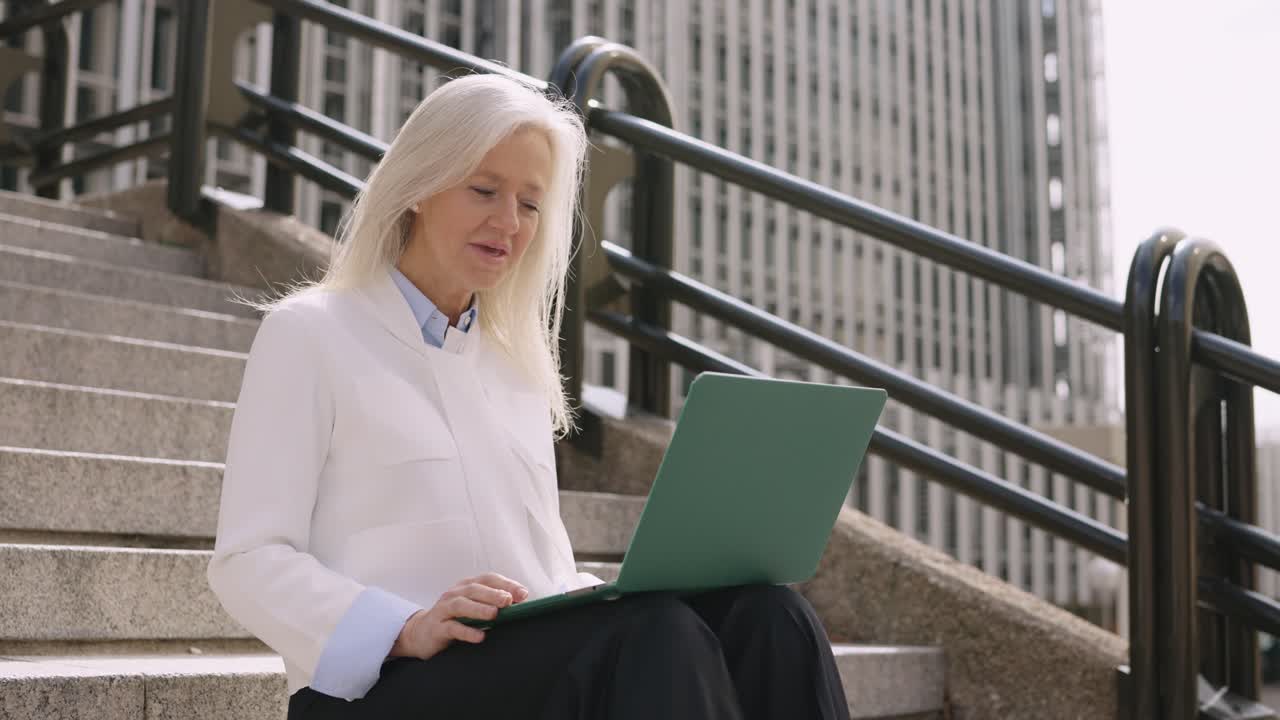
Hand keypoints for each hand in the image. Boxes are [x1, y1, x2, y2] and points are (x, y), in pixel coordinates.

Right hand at [388, 573, 528, 660]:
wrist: (421, 634)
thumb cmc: (455, 619)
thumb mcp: (474, 608)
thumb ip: (494, 603)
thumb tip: (522, 600)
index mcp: (466, 586)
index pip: (488, 579)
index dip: (506, 584)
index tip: (523, 594)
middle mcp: (454, 594)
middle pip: (474, 589)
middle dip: (493, 594)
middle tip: (509, 601)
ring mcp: (443, 610)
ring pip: (460, 605)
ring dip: (479, 608)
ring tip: (494, 614)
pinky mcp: (437, 628)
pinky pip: (452, 628)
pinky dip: (466, 631)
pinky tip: (480, 636)